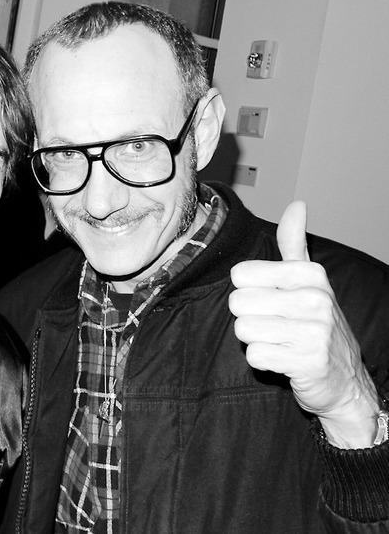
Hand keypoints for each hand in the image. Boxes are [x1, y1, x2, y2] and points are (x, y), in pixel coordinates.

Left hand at [229, 201, 378, 447]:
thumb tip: (297, 204)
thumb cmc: (315, 323)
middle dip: (249, 317)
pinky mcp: (308, 363)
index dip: (248, 291)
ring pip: (243, 330)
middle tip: (274, 325)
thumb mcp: (308, 280)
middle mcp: (316, 300)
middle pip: (238, 303)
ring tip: (280, 341)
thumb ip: (294, 243)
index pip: (240, 275)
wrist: (344, 378)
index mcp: (310, 275)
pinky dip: (263, 361)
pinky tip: (283, 359)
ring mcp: (315, 332)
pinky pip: (254, 356)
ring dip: (255, 340)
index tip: (271, 300)